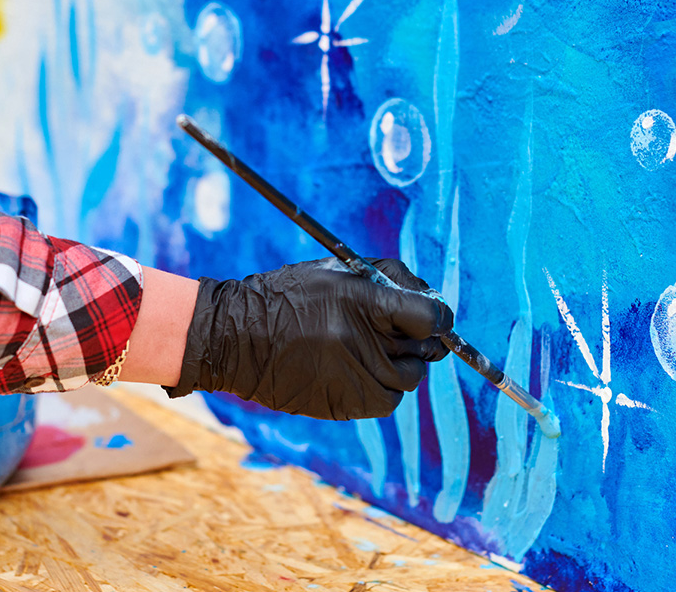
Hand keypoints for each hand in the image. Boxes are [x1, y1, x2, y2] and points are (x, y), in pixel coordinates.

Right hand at [166, 258, 452, 419]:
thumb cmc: (288, 296)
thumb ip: (388, 280)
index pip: (432, 318)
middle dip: (419, 341)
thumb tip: (432, 303)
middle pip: (426, 351)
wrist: (237, 338)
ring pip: (408, 379)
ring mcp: (355, 378)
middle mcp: (363, 343)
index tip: (433, 318)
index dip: (439, 318)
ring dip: (400, 365)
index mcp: (364, 302)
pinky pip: (386, 401)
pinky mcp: (344, 404)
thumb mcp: (336, 271)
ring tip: (368, 350)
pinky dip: (381, 388)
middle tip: (397, 333)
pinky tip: (356, 370)